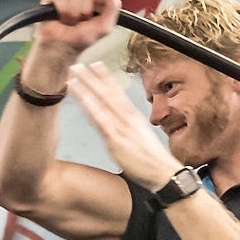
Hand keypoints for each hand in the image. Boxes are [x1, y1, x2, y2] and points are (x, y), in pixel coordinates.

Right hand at [33, 0, 122, 55]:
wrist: (63, 47)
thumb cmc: (82, 38)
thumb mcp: (104, 26)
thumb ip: (112, 7)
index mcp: (97, 0)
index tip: (98, 2)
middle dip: (86, 9)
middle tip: (83, 20)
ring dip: (73, 12)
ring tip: (71, 21)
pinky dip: (61, 9)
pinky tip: (60, 17)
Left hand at [66, 62, 180, 191]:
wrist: (165, 174)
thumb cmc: (155, 163)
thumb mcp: (143, 142)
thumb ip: (129, 132)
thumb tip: (118, 130)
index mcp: (135, 119)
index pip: (119, 95)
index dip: (107, 80)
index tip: (98, 66)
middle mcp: (128, 119)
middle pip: (108, 94)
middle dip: (93, 78)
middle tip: (79, 64)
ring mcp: (121, 128)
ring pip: (102, 102)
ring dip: (87, 86)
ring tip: (74, 73)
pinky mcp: (116, 139)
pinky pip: (99, 118)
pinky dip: (89, 105)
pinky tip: (79, 95)